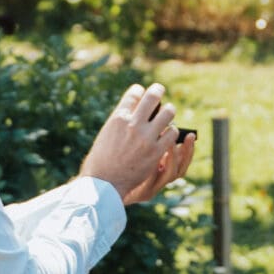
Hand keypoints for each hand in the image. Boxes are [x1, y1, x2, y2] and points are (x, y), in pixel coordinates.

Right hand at [81, 82, 187, 204]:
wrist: (104, 183)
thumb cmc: (101, 160)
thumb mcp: (106, 133)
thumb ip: (120, 121)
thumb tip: (134, 111)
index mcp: (118, 118)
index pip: (134, 93)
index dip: (139, 90)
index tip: (142, 91)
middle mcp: (133, 124)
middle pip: (152, 96)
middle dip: (157, 90)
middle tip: (159, 89)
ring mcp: (146, 137)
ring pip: (168, 112)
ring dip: (169, 111)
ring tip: (168, 112)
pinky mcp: (156, 151)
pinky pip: (172, 133)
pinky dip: (172, 132)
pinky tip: (169, 134)